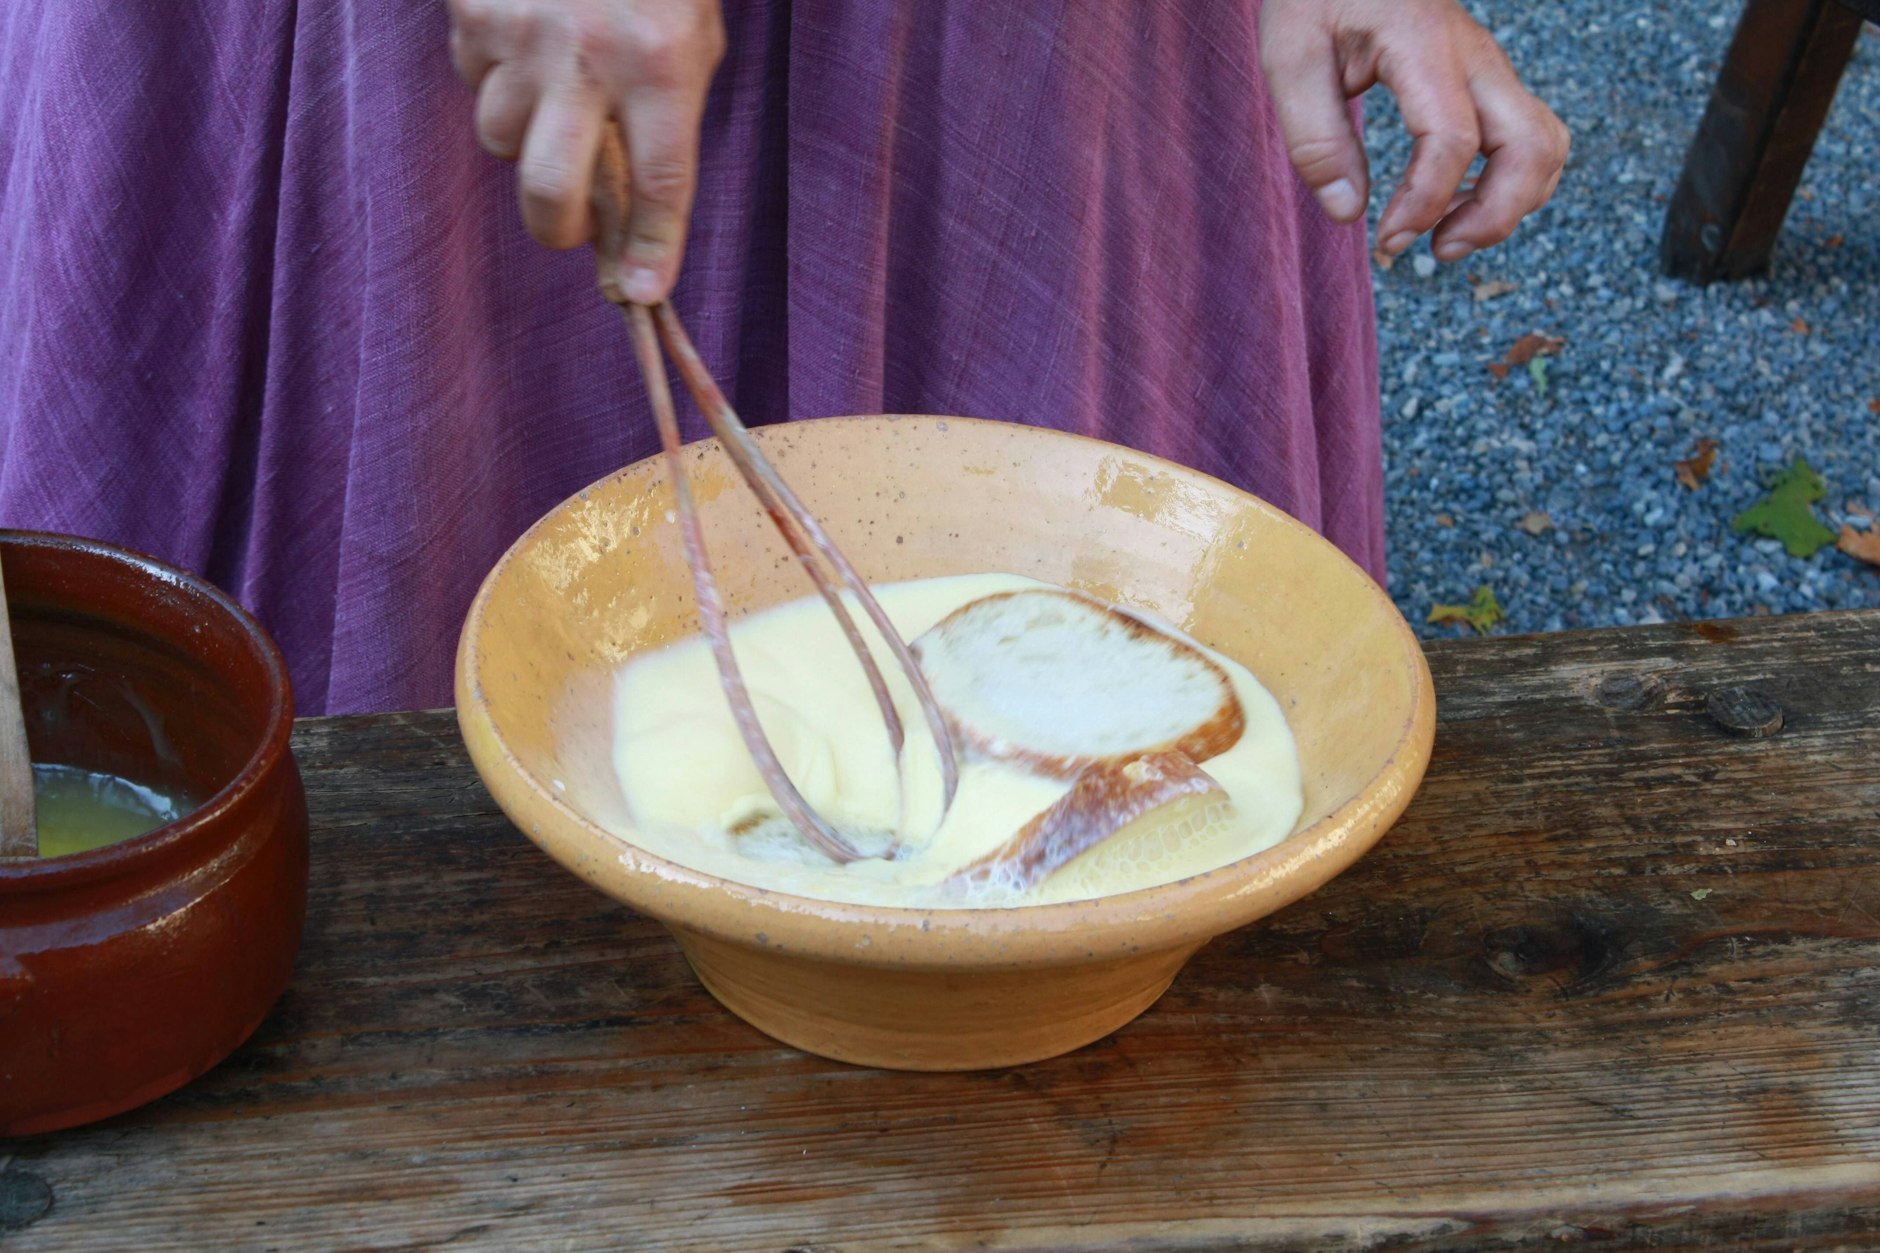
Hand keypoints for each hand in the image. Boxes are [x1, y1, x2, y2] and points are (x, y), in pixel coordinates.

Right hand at [449, 0, 724, 301]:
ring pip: (501, 138)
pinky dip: (498, 80)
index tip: (642, 293)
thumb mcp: (688, 42)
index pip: (660, 182)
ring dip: (527, 138)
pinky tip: (529, 44)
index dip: (650, 248)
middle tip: (575, 225)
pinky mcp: (471, 12)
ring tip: (557, 95)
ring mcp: (520, 32)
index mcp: (661, 62)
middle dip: (560, 229)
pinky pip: (473, 82)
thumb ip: (663, 127)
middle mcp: (587, 54)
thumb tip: (631, 224)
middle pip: (551, 190)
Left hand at [1259, 0, 1568, 261]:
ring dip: (1510, 204)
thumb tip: (1349, 213)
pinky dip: (1509, 185)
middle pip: (1532, 145)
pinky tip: (1455, 205)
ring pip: (1545, 145)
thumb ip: (1316, 138)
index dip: (1427, 202)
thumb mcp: (1290, 58)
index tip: (1387, 240)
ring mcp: (1490, 69)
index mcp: (1425, 45)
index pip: (1453, 138)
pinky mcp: (1488, 83)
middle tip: (1435, 249)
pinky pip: (1530, 139)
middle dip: (1495, 215)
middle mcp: (1475, 57)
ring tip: (1446, 236)